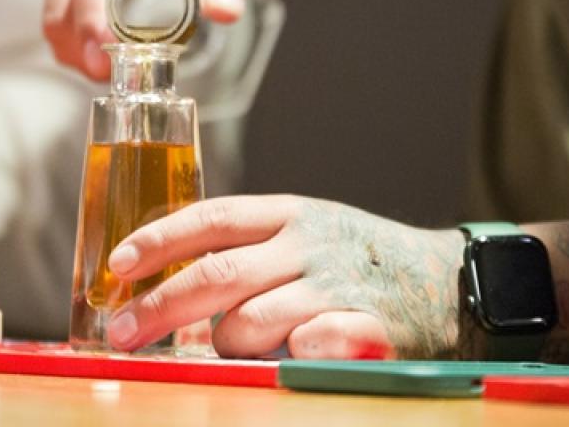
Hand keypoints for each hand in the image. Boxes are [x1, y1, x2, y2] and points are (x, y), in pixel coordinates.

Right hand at [42, 0, 254, 79]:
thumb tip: (224, 12)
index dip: (95, 19)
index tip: (104, 53)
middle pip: (61, 6)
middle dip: (83, 49)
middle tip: (122, 80)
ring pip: (53, 16)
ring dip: (78, 51)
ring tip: (122, 71)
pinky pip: (57, 14)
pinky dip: (76, 41)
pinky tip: (108, 56)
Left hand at [103, 194, 463, 358]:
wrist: (451, 281)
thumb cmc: (360, 260)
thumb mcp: (307, 232)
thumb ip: (249, 248)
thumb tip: (167, 279)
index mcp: (291, 213)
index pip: (212, 217)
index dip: (160, 239)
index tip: (117, 264)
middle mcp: (309, 243)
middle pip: (217, 275)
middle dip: (159, 306)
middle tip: (122, 331)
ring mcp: (336, 286)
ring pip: (249, 322)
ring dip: (225, 344)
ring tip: (230, 349)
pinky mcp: (366, 328)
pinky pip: (306, 348)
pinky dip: (286, 356)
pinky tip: (287, 354)